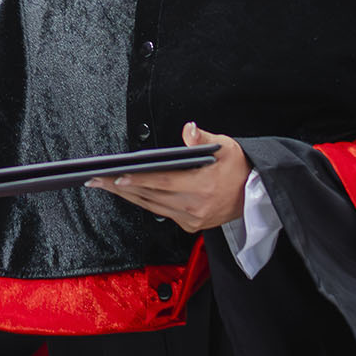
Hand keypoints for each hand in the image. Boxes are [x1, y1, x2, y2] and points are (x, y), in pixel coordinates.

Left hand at [87, 122, 248, 231]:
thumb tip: (188, 130)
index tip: (118, 177)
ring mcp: (192, 219)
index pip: (163, 183)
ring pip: (151, 207)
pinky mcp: (191, 225)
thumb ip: (202, 138)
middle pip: (150, 196)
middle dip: (121, 187)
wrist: (257, 194)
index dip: (139, 180)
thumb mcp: (226, 147)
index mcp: (203, 187)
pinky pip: (160, 213)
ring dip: (127, 196)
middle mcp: (195, 206)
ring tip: (106, 185)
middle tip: (98, 180)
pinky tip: (129, 193)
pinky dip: (144, 202)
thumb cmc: (241, 169)